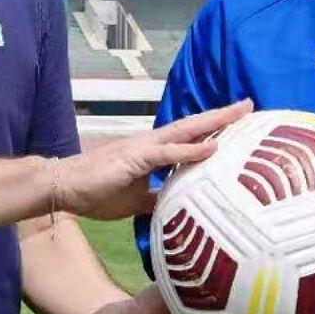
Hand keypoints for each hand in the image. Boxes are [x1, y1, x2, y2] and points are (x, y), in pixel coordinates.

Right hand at [58, 99, 251, 219]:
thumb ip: (158, 198)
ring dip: (213, 122)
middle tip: (250, 104)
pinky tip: (213, 146)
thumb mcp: (137, 201)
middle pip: (194, 125)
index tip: (239, 122)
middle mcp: (152, 142)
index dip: (214, 128)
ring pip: (186, 130)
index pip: (189, 136)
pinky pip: (169, 152)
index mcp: (154, 152)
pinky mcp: (135, 157)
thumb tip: (180, 208)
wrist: (64, 188)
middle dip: (222, 115)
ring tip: (240, 113)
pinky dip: (192, 148)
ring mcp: (144, 147)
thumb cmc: (97, 191)